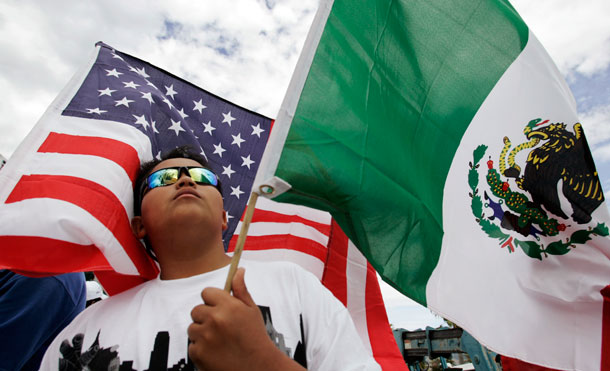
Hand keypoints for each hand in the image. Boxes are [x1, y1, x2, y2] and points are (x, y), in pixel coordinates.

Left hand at [187, 268, 304, 370]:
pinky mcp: (197, 353)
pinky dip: (201, 349)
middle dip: (206, 317)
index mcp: (228, 306)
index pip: (207, 292)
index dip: (213, 300)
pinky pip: (192, 345)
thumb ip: (241, 290)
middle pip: (196, 310)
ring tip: (219, 342)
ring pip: (192, 328)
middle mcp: (214, 319)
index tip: (219, 308)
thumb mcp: (251, 310)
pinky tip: (215, 352)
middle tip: (220, 328)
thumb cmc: (255, 337)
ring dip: (202, 333)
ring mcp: (204, 337)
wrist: (257, 367)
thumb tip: (239, 270)